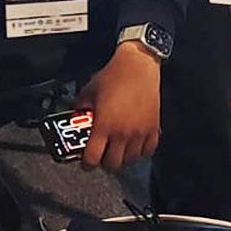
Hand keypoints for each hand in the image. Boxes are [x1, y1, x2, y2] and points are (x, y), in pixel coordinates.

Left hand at [76, 43, 162, 169]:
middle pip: (113, 165)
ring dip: (122, 158)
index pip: (93, 158)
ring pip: (130, 160)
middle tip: (102, 156)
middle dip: (104, 163)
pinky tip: (134, 146)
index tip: (86, 162)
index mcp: (104, 126)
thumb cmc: (114, 76)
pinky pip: (148, 150)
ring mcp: (139, 132)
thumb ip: (80, 106)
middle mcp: (122, 133)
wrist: (138, 66)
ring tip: (117, 151)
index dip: (87, 164)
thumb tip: (77, 115)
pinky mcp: (153, 128)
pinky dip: (140, 152)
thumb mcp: (89, 91)